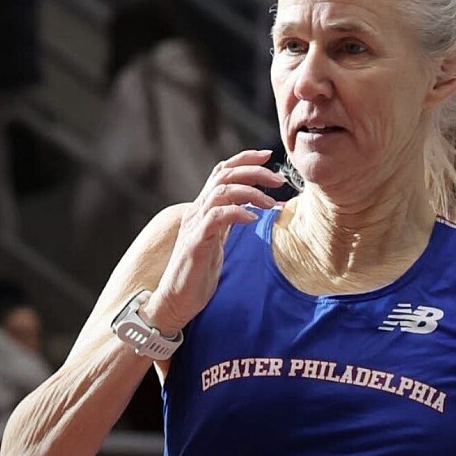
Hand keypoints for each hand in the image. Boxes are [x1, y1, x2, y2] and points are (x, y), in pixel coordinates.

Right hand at [144, 150, 285, 332]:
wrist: (176, 299)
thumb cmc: (198, 273)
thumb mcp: (218, 240)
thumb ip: (230, 221)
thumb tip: (255, 209)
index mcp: (204, 208)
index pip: (222, 172)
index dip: (244, 159)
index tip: (268, 156)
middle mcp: (197, 211)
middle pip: (224, 175)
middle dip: (253, 171)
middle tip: (278, 180)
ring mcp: (194, 225)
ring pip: (221, 192)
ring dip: (250, 192)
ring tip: (271, 203)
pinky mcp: (195, 242)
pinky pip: (216, 218)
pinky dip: (237, 213)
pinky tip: (253, 219)